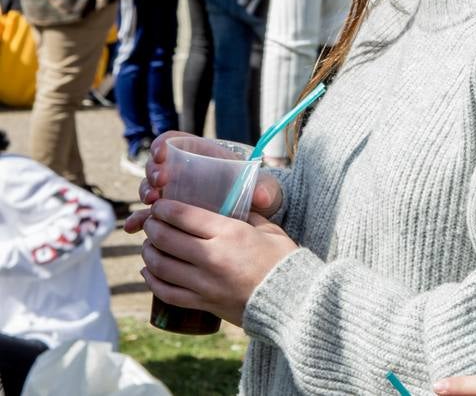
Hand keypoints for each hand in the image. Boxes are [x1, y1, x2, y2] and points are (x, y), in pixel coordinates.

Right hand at [124, 131, 282, 233]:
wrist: (253, 217)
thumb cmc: (257, 194)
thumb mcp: (263, 188)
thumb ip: (264, 188)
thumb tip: (262, 195)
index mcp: (202, 156)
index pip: (174, 141)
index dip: (163, 144)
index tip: (161, 154)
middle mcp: (182, 172)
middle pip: (156, 165)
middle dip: (152, 172)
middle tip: (159, 183)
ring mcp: (174, 193)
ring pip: (150, 189)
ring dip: (146, 194)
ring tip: (151, 203)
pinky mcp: (170, 214)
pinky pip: (149, 216)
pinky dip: (138, 220)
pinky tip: (133, 229)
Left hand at [140, 199, 297, 326]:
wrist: (293, 300)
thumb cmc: (283, 260)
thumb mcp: (268, 228)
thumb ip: (245, 215)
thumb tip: (226, 205)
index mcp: (230, 233)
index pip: (183, 215)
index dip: (164, 208)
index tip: (160, 205)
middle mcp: (212, 257)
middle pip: (165, 238)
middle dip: (152, 226)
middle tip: (152, 221)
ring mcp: (204, 283)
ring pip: (160, 265)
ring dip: (148, 251)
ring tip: (149, 244)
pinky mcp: (203, 303)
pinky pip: (166, 292)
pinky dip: (152, 280)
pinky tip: (149, 271)